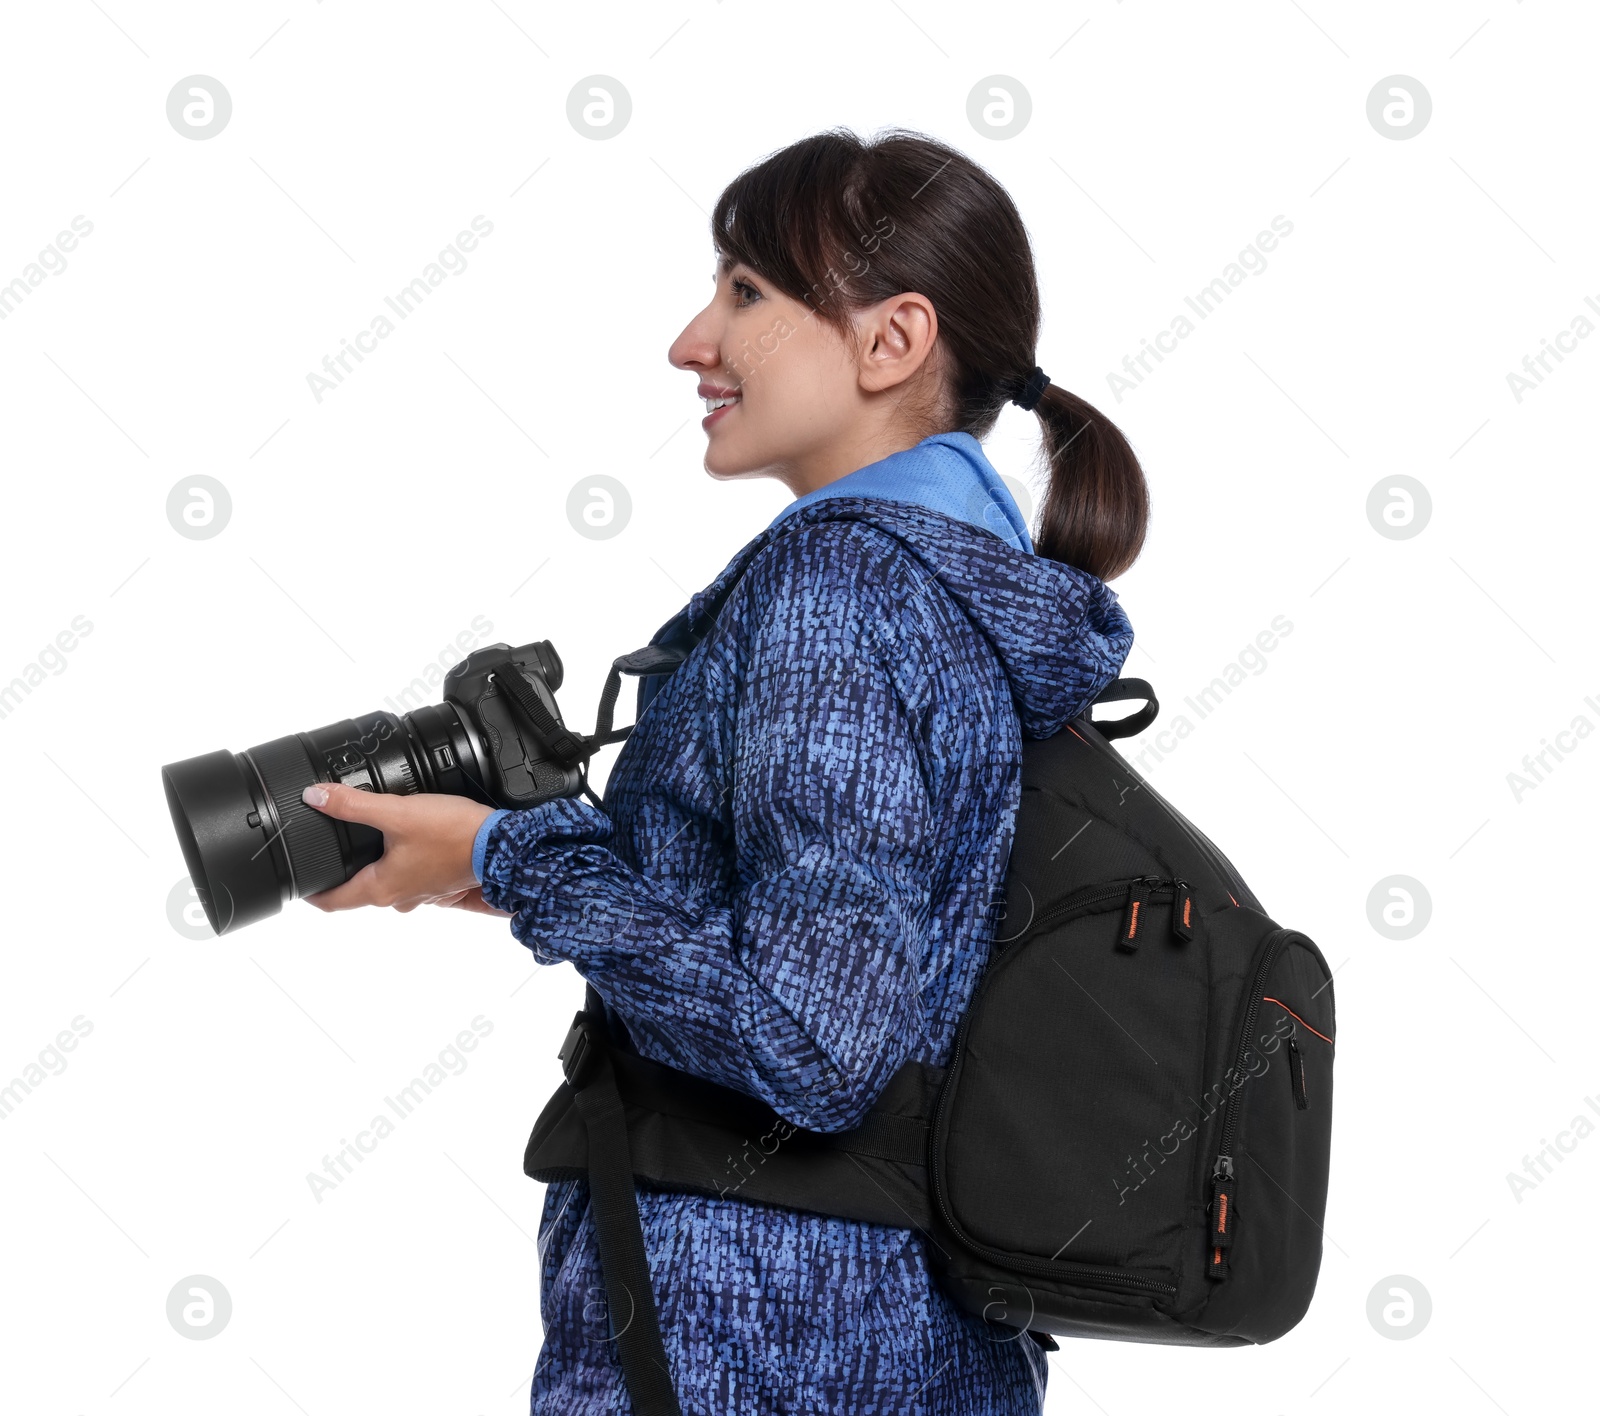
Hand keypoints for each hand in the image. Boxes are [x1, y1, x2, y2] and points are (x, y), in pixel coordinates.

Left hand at [298, 783, 503, 914]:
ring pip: (388, 884)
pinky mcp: (441, 884)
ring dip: (378, 868)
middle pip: (360, 892)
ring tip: (373, 842)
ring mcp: (423, 894)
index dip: (312, 893)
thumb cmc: (454, 834)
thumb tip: (316, 796)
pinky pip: (413, 878)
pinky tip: (409, 844)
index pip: (332, 902)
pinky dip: (403, 865)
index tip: (301, 884)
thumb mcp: (398, 813)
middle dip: (346, 874)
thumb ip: (353, 805)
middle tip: (335, 851)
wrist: (502, 844)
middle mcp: (400, 898)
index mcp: (381, 888)